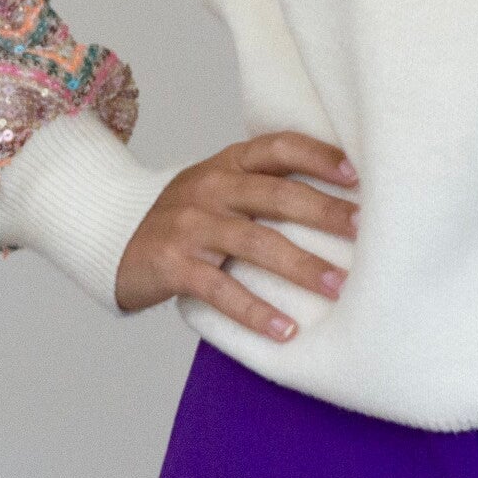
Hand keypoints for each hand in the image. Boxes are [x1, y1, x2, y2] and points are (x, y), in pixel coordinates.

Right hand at [116, 130, 359, 340]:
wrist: (114, 236)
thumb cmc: (187, 213)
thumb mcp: (218, 184)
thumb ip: (263, 184)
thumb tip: (338, 199)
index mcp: (228, 162)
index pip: (279, 147)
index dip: (319, 157)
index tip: (356, 176)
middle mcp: (211, 186)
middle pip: (276, 195)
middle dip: (324, 213)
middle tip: (364, 232)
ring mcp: (191, 225)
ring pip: (255, 243)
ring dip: (300, 266)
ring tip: (337, 285)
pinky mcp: (174, 266)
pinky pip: (221, 290)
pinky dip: (255, 312)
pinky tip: (285, 330)